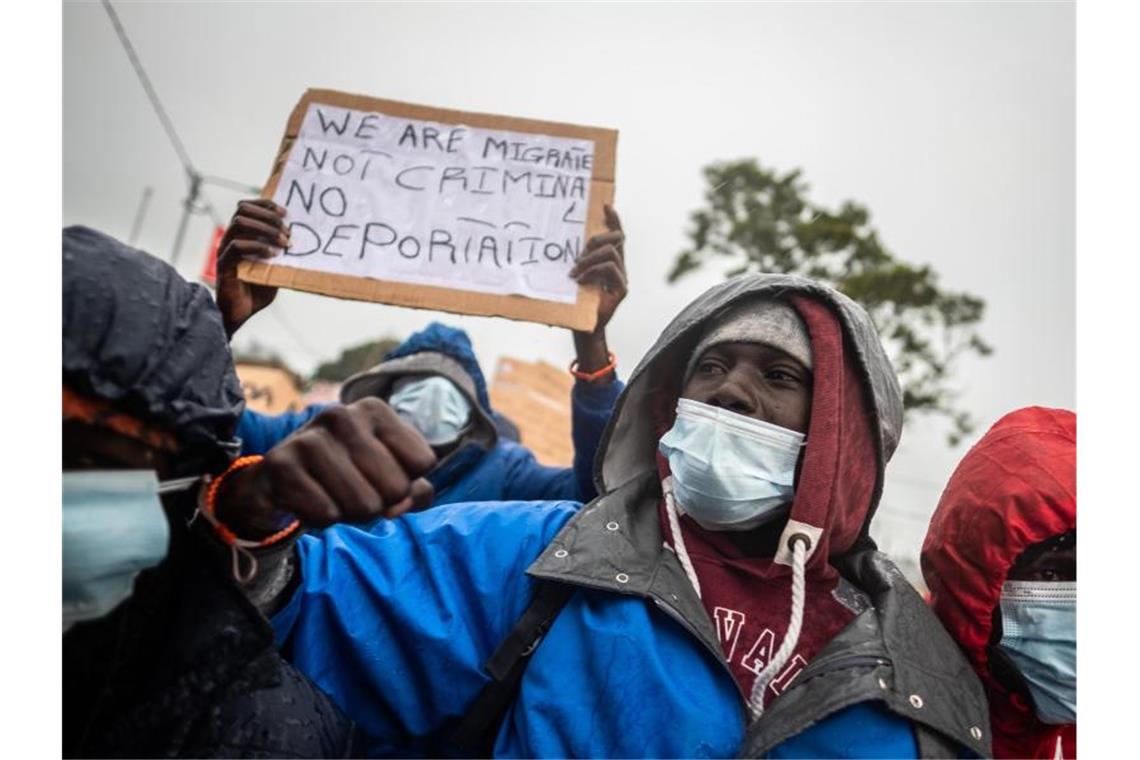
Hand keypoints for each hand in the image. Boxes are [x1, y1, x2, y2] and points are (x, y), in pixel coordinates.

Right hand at [214, 399, 437, 538]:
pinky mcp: (281, 464)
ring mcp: (309, 438)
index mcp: (374, 410)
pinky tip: (308, 500)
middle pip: (396, 488)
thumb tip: (404, 503)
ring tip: (330, 496)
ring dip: (349, 514)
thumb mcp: (386, 475)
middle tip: (352, 492)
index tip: (380, 478)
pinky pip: (327, 514)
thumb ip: (414, 491)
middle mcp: (342, 415)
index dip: (407, 484)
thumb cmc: (344, 476)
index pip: (423, 461)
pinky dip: (321, 519)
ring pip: (364, 506)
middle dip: (379, 504)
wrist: (277, 482)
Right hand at [215, 199, 288, 338]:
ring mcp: (225, 250)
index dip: (266, 204)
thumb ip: (280, 251)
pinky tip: (273, 255)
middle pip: (242, 210)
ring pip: (239, 224)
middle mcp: (230, 238)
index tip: (285, 212)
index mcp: (241, 235)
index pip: (247, 207)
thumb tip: (299, 238)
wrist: (242, 312)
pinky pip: (237, 247)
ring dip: (265, 229)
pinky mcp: (224, 264)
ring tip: (284, 242)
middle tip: (288, 230)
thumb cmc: (258, 289)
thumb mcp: (275, 266)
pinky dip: (258, 247)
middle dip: (268, 216)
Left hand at [569, 205, 626, 374]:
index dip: (613, 219)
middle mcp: (619, 267)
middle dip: (597, 238)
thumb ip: (573, 261)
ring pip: (611, 252)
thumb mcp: (571, 276)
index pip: (615, 235)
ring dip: (589, 258)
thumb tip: (555, 241)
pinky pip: (611, 269)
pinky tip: (580, 280)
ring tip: (574, 271)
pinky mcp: (622, 289)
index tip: (605, 205)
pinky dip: (593, 271)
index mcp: (609, 261)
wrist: (582, 328)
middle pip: (617, 238)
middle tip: (578, 253)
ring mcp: (622, 278)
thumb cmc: (574, 302)